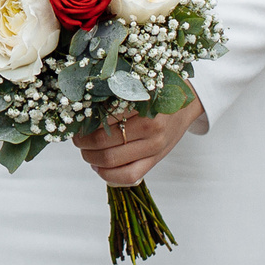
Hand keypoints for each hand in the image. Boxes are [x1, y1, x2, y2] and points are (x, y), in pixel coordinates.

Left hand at [73, 98, 205, 187]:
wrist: (187, 103)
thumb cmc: (159, 92)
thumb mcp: (139, 88)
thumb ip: (115, 98)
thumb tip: (82, 110)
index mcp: (144, 105)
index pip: (103, 118)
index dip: (84, 123)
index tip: (76, 122)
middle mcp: (150, 128)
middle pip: (103, 142)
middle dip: (83, 142)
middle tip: (76, 138)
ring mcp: (154, 148)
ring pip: (111, 160)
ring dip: (91, 158)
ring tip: (85, 151)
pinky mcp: (155, 161)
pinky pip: (128, 176)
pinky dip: (108, 175)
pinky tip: (99, 167)